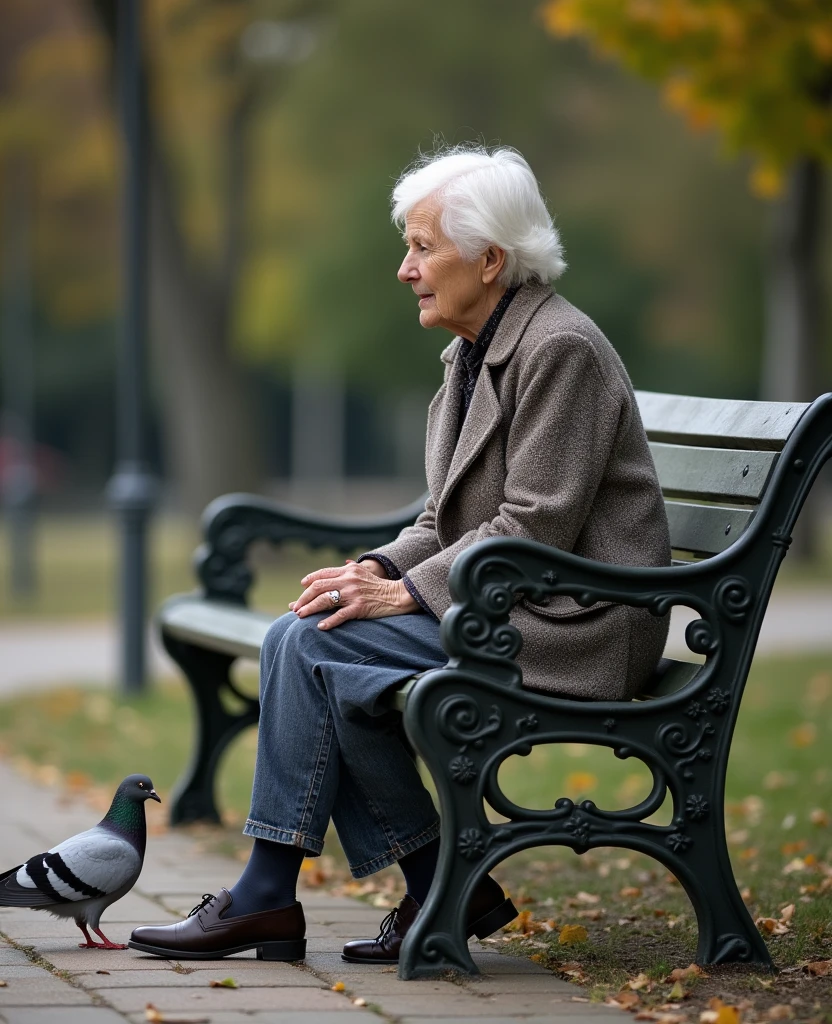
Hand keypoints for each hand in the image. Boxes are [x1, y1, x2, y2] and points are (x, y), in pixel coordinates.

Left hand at [290, 561, 418, 629]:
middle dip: (303, 598)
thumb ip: (351, 568)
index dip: (309, 580)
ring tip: (300, 616)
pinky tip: (320, 626)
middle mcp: (349, 580)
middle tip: (295, 607)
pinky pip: (339, 615)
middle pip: (318, 587)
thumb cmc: (380, 586)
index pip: (322, 573)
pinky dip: (328, 621)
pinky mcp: (359, 607)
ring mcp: (353, 594)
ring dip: (309, 608)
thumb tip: (342, 563)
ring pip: (325, 600)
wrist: (398, 596)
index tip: (302, 587)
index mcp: (348, 570)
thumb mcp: (364, 572)